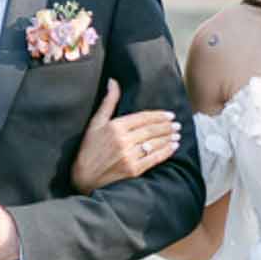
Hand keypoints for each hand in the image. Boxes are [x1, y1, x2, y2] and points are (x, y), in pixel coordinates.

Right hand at [70, 79, 181, 194]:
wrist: (83, 178)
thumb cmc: (88, 150)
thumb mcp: (95, 123)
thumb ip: (108, 102)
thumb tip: (113, 81)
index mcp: (115, 126)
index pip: (143, 118)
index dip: (159, 116)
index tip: (170, 115)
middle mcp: (123, 140)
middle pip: (151, 130)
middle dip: (167, 127)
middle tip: (177, 124)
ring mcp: (129, 156)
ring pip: (155, 143)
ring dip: (168, 138)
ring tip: (177, 134)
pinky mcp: (133, 170)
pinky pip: (154, 158)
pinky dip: (166, 152)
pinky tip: (173, 147)